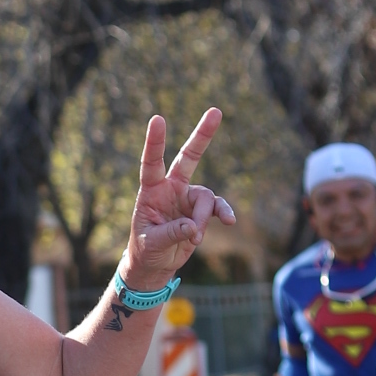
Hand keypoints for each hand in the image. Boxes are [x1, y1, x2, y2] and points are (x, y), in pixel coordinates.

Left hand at [121, 111, 234, 290]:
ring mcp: (188, 197)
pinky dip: (223, 213)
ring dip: (203, 218)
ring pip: (206, 199)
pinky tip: (229, 221)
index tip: (158, 119)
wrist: (155, 263)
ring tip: (194, 238)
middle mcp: (171, 188)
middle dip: (202, 136)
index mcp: (151, 190)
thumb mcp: (152, 242)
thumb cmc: (146, 249)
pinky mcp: (201, 211)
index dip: (155, 142)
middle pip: (188, 157)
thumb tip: (193, 228)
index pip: (152, 162)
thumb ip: (172, 233)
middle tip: (216, 112)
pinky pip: (218, 208)